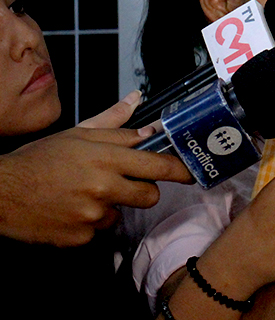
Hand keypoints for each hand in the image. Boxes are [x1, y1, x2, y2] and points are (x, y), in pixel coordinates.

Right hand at [0, 91, 191, 245]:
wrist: (2, 193)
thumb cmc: (39, 160)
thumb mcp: (77, 134)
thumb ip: (114, 124)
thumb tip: (137, 103)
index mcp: (106, 158)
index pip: (157, 165)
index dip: (179, 170)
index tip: (191, 173)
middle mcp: (103, 187)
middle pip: (150, 194)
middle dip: (143, 189)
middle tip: (124, 183)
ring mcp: (92, 215)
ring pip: (122, 212)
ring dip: (111, 205)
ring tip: (84, 193)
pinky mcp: (81, 237)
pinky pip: (100, 230)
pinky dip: (90, 222)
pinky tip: (71, 209)